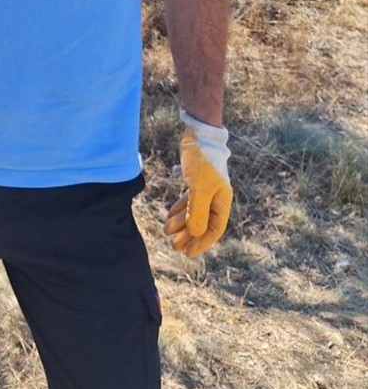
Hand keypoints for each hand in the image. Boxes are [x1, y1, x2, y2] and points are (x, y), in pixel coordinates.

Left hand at [164, 111, 232, 256]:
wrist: (199, 135)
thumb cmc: (203, 161)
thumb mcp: (199, 189)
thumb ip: (198, 212)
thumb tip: (196, 234)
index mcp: (222, 201)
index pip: (213, 229)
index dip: (201, 243)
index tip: (188, 254)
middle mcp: (216, 197)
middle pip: (203, 223)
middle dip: (188, 236)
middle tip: (173, 246)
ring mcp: (206, 189)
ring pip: (194, 212)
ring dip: (181, 223)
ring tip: (166, 231)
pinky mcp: (196, 181)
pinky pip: (189, 201)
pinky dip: (180, 209)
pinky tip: (170, 215)